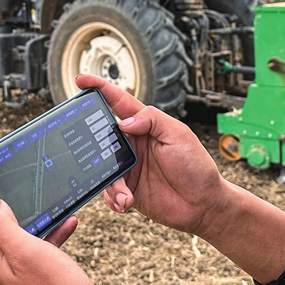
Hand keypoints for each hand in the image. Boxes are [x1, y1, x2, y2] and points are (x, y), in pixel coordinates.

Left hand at [0, 184, 122, 284]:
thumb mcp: (28, 253)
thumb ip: (4, 227)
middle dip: (2, 199)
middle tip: (14, 176)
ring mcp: (16, 276)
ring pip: (17, 236)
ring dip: (31, 215)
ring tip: (46, 198)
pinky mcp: (35, 282)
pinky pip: (36, 250)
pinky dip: (49, 234)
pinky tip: (67, 224)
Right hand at [79, 74, 284, 282]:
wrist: (203, 205)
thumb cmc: (196, 166)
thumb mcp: (178, 134)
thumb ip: (151, 120)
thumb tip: (123, 122)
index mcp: (144, 125)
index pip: (118, 102)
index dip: (99, 89)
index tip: (81, 80)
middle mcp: (132, 144)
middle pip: (101, 136)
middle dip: (91, 144)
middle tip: (89, 153)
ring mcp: (128, 167)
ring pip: (101, 167)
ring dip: (110, 182)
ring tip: (124, 194)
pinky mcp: (127, 189)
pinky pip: (109, 191)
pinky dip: (113, 198)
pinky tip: (126, 202)